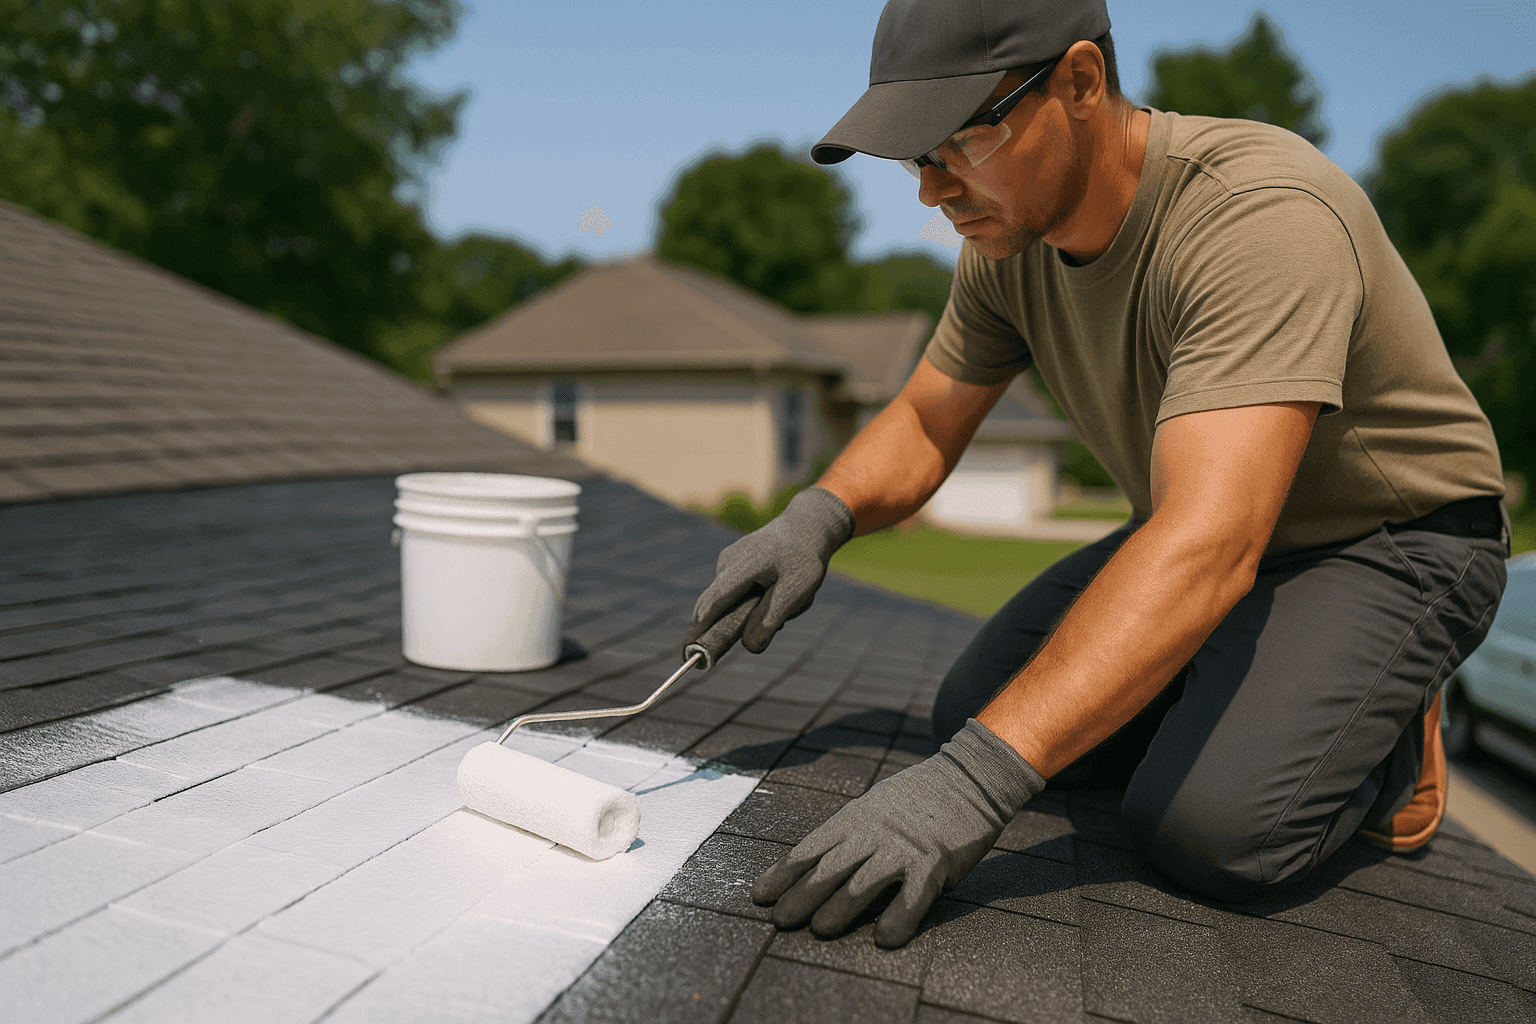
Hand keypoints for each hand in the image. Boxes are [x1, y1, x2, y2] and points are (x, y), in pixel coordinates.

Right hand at [683, 487, 853, 657]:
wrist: (808, 525)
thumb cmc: (804, 558)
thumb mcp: (795, 591)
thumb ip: (770, 619)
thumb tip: (749, 647)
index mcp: (740, 567)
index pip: (712, 605)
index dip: (698, 632)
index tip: (687, 655)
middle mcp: (727, 564)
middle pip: (714, 606)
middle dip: (721, 629)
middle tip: (713, 656)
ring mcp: (728, 562)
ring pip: (731, 601)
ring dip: (754, 611)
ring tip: (791, 600)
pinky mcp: (735, 565)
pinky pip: (738, 592)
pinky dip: (757, 601)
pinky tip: (783, 591)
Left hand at [751, 719, 1044, 946]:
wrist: (967, 779)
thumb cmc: (915, 798)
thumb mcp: (872, 806)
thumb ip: (847, 833)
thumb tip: (815, 864)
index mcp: (853, 818)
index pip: (809, 849)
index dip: (783, 874)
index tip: (760, 895)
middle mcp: (872, 833)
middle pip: (829, 868)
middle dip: (801, 896)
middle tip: (780, 921)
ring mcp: (902, 848)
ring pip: (863, 883)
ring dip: (840, 908)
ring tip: (820, 930)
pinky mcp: (934, 863)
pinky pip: (913, 897)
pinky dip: (898, 918)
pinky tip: (884, 938)